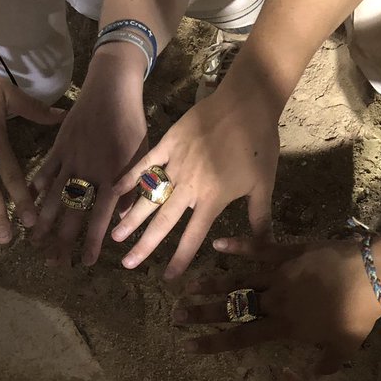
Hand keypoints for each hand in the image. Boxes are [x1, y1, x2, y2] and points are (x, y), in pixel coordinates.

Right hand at [30, 46, 146, 266]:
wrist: (113, 89)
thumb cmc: (133, 124)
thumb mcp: (143, 158)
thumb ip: (133, 189)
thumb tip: (124, 220)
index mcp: (113, 178)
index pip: (100, 218)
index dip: (92, 242)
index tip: (86, 263)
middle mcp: (89, 173)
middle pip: (72, 213)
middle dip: (61, 240)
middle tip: (53, 261)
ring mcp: (71, 160)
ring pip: (53, 196)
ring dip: (42, 220)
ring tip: (33, 240)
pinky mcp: (59, 146)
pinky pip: (45, 170)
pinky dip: (35, 186)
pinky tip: (27, 201)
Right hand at [109, 77, 279, 279]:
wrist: (248, 103)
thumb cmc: (260, 144)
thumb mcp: (263, 184)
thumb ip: (259, 218)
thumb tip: (267, 245)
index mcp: (213, 199)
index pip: (193, 236)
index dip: (180, 259)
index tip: (167, 277)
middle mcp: (190, 186)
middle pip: (163, 222)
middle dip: (144, 245)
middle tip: (127, 264)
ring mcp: (176, 163)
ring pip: (149, 196)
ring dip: (131, 217)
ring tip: (115, 235)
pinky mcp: (168, 143)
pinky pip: (144, 163)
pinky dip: (128, 177)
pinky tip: (113, 192)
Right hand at [174, 237, 380, 372]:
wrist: (374, 275)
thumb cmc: (360, 315)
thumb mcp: (345, 347)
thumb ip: (326, 363)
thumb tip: (314, 376)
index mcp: (284, 326)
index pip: (241, 337)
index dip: (213, 342)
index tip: (189, 346)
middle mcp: (275, 301)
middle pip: (232, 308)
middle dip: (201, 313)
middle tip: (175, 315)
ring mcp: (280, 274)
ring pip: (239, 279)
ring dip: (213, 283)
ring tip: (188, 285)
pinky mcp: (290, 251)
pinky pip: (261, 248)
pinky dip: (239, 244)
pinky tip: (218, 243)